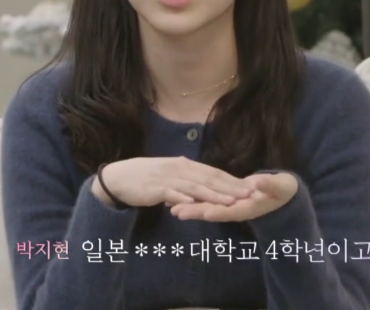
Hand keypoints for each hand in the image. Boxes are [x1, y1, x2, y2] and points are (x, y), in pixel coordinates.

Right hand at [92, 157, 253, 207]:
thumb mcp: (171, 176)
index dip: (232, 180)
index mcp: (185, 165)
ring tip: (229, 201)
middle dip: (230, 187)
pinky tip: (194, 204)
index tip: (250, 187)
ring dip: (213, 194)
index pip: (213, 173)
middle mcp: (179, 168)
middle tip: (248, 194)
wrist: (119, 178)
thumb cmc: (147, 178)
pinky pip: (172, 194)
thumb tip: (204, 188)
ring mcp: (168, 178)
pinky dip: (183, 198)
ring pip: (195, 187)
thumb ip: (188, 181)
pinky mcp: (156, 188)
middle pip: (209, 179)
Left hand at [169, 172, 297, 221]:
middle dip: (195, 211)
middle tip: (176, 212)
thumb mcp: (279, 187)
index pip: (230, 210)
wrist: (281, 194)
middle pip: (213, 211)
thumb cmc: (282, 190)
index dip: (217, 210)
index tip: (203, 211)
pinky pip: (206, 201)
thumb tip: (258, 183)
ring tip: (171, 207)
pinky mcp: (224, 200)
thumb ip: (269, 185)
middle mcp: (235, 209)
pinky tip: (178, 199)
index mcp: (248, 207)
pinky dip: (193, 200)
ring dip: (190, 207)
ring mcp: (228, 205)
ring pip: (207, 207)